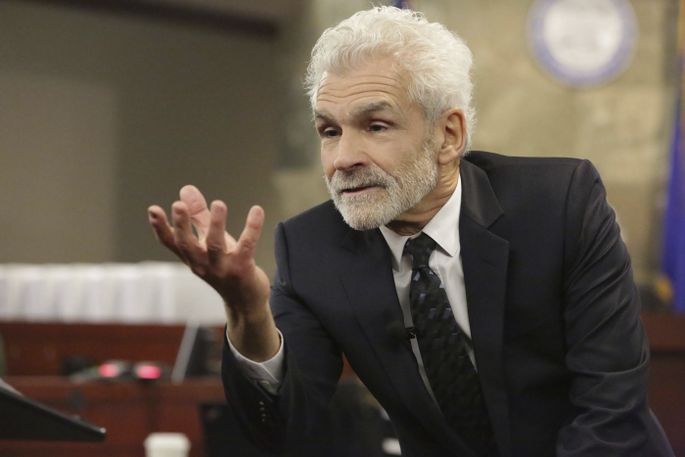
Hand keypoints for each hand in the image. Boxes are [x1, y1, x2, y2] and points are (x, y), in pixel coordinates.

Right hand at [147, 185, 277, 359]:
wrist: (246, 302)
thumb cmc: (225, 267)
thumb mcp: (209, 242)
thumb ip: (197, 216)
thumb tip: (185, 190)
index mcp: (191, 257)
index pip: (171, 242)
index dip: (160, 227)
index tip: (153, 210)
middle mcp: (202, 264)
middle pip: (187, 245)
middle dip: (182, 225)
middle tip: (178, 205)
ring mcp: (222, 268)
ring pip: (215, 246)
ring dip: (216, 224)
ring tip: (218, 204)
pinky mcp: (243, 269)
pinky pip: (247, 246)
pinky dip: (252, 228)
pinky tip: (257, 210)